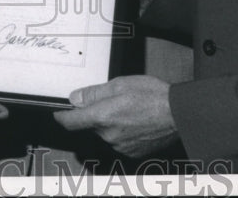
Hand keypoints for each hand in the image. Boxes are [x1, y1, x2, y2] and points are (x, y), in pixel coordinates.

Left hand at [53, 75, 177, 158]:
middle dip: (96, 115)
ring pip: (106, 134)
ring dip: (110, 124)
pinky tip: (135, 121)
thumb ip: (94, 93)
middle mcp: (109, 135)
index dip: (62, 117)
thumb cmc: (153, 96)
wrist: (179, 114)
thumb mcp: (120, 84)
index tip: (58, 114)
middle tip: (113, 101)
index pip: (71, 122)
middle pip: (91, 126)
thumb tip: (75, 98)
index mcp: (102, 117)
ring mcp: (121, 146)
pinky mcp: (132, 153)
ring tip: (129, 110)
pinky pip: (119, 142)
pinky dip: (122, 132)